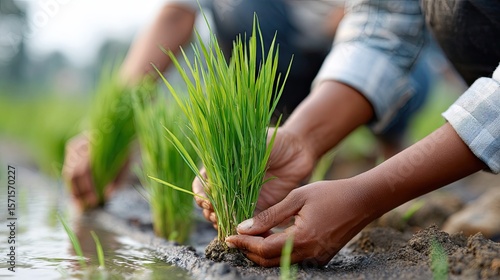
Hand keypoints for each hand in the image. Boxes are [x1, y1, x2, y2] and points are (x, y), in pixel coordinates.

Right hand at [62, 133, 125, 209]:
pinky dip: (73, 185)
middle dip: (78, 193)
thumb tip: (106, 195)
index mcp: (96, 146)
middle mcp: (81, 144)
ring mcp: (74, 146)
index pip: (84, 170)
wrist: (120, 133)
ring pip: (68, 173)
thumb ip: (118, 179)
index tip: (94, 201)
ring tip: (83, 204)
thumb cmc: (125, 152)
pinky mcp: (71, 149)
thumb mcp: (126, 165)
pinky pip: (68, 171)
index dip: (87, 188)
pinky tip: (80, 196)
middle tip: (87, 206)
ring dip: (74, 191)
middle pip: (72, 173)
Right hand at [192, 128, 315, 226]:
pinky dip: (240, 228)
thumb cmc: (275, 140)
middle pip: (211, 202)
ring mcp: (243, 196)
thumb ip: (236, 158)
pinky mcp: (259, 207)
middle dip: (209, 211)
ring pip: (225, 214)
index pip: (203, 182)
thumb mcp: (253, 144)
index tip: (205, 199)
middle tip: (214, 214)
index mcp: (223, 166)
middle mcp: (230, 183)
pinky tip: (238, 231)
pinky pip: (246, 221)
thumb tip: (218, 174)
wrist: (300, 148)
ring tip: (223, 224)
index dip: (201, 193)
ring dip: (221, 221)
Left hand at [225, 179, 374, 266]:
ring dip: (262, 251)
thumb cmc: (331, 193)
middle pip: (269, 261)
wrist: (364, 200)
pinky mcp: (322, 256)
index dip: (243, 244)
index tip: (227, 236)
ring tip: (250, 234)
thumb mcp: (297, 198)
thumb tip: (243, 227)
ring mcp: (317, 258)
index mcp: (302, 238)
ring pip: (281, 261)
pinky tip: (271, 235)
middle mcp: (309, 254)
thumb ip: (270, 215)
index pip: (263, 250)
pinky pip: (294, 258)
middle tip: (235, 237)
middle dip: (249, 251)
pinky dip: (278, 250)